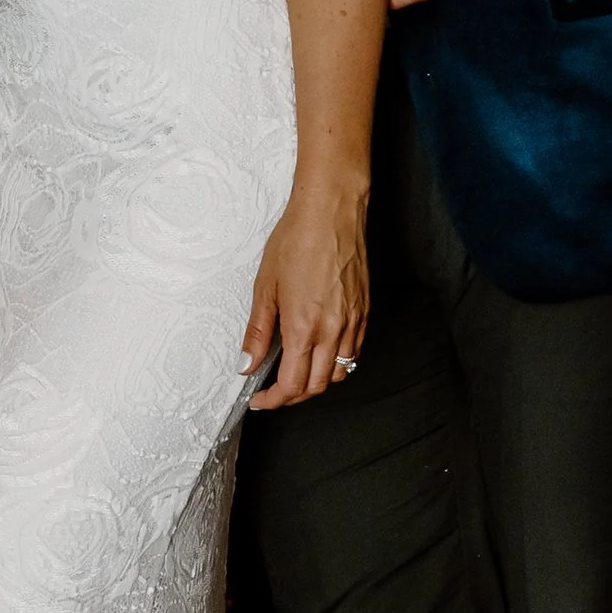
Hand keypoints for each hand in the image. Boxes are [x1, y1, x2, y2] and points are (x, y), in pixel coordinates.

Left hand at [242, 179, 368, 409]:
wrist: (331, 211)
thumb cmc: (297, 240)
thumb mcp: (265, 286)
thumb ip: (257, 332)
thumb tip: (246, 364)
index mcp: (303, 327)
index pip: (292, 385)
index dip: (274, 400)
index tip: (260, 400)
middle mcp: (332, 331)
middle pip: (316, 386)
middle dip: (293, 396)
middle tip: (273, 391)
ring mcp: (352, 322)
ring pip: (339, 373)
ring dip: (316, 382)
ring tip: (295, 373)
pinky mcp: (364, 311)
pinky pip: (354, 352)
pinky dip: (336, 362)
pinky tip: (320, 352)